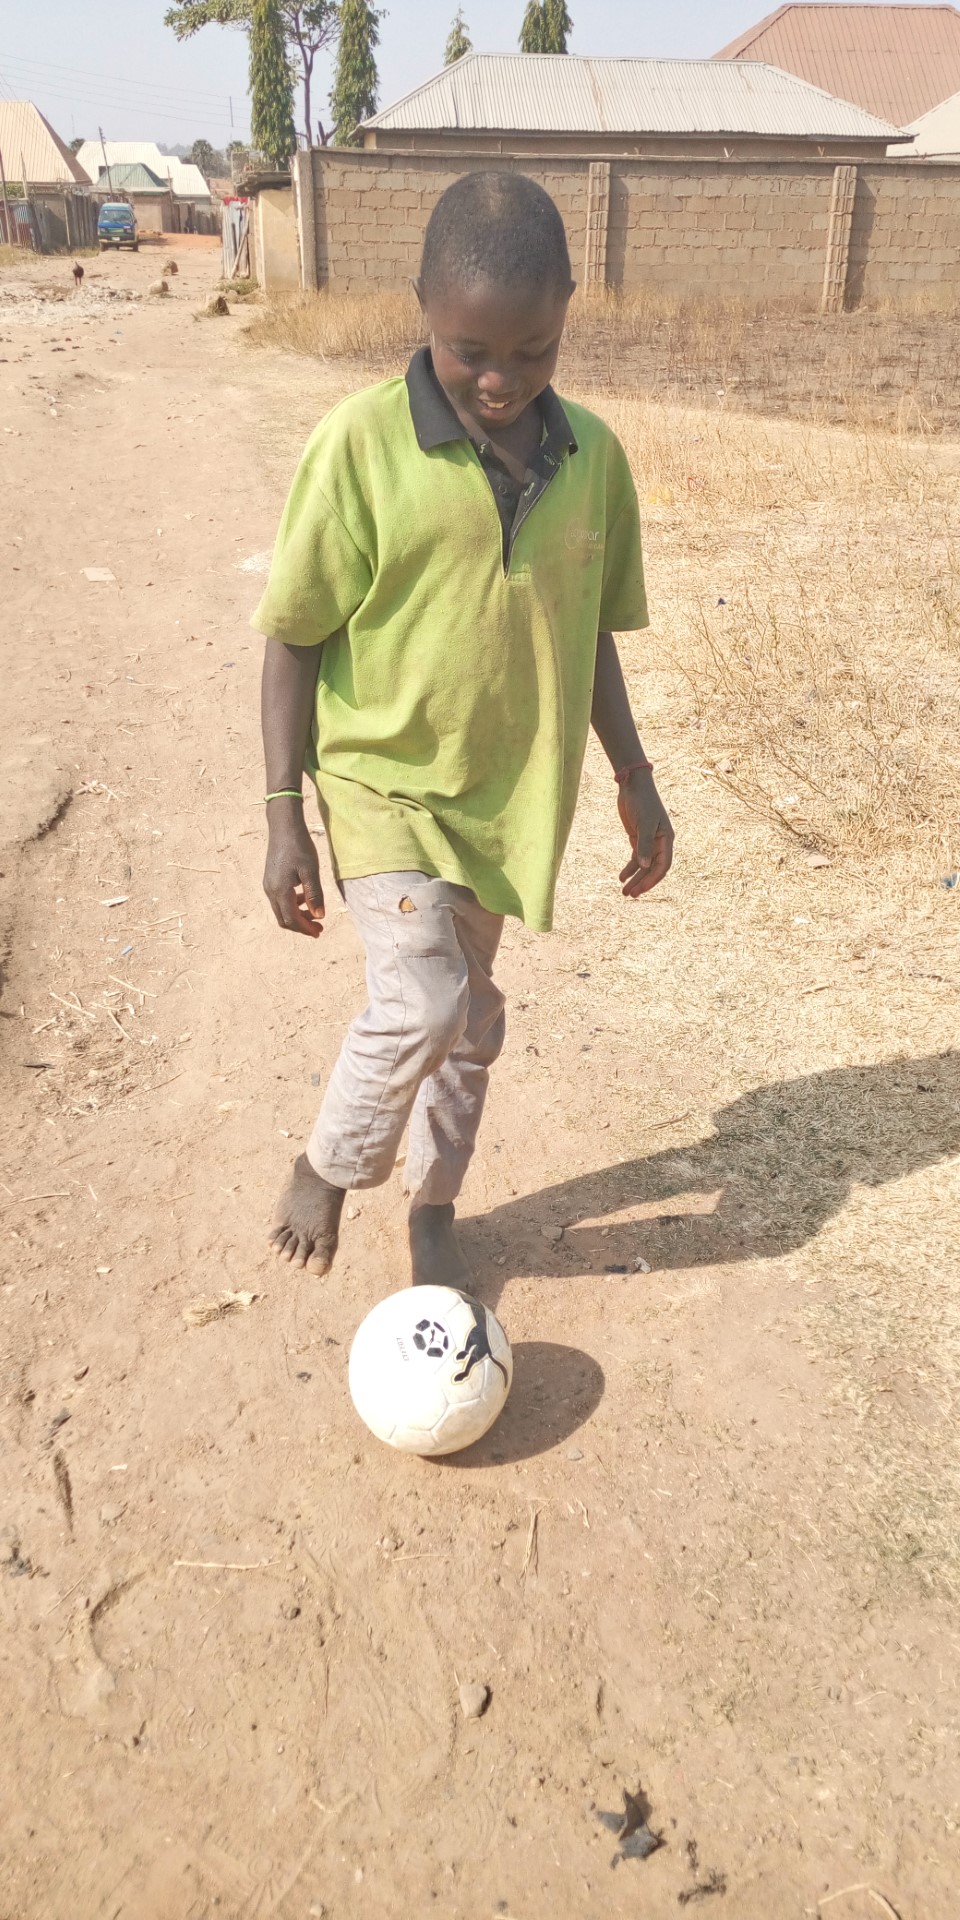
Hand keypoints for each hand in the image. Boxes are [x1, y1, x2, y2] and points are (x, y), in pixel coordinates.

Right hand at [263, 807, 324, 936]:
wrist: (283, 826)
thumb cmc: (299, 846)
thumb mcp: (311, 871)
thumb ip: (314, 895)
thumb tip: (319, 916)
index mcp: (280, 890)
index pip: (292, 920)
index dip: (306, 929)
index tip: (320, 932)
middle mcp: (271, 891)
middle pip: (284, 919)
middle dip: (302, 926)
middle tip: (319, 928)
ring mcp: (269, 885)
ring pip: (281, 911)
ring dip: (298, 916)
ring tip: (315, 914)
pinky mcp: (270, 879)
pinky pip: (280, 900)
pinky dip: (293, 905)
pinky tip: (305, 898)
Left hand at [617, 769, 673, 897]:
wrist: (633, 785)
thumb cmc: (642, 801)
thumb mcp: (644, 823)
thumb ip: (644, 845)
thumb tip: (644, 866)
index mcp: (666, 839)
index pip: (663, 866)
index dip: (652, 879)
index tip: (640, 889)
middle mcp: (660, 842)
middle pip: (652, 869)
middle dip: (642, 883)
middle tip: (630, 895)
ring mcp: (649, 841)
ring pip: (643, 865)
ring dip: (635, 879)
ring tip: (624, 892)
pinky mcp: (638, 837)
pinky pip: (635, 857)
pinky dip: (629, 868)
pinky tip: (621, 877)